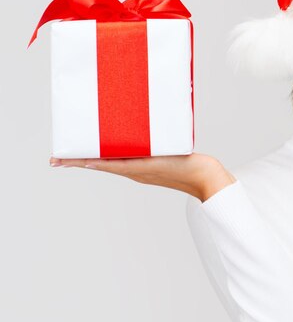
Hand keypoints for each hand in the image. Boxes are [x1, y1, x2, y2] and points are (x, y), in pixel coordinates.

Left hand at [48, 153, 235, 201]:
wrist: (208, 178)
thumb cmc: (186, 169)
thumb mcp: (154, 163)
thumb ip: (129, 163)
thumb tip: (100, 161)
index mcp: (132, 169)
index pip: (96, 164)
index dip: (75, 161)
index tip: (56, 160)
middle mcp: (135, 169)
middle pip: (101, 162)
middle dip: (81, 158)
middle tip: (62, 155)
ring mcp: (145, 167)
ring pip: (114, 159)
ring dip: (98, 154)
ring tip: (87, 147)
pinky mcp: (156, 163)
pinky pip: (131, 156)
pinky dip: (119, 151)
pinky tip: (121, 143)